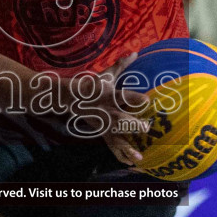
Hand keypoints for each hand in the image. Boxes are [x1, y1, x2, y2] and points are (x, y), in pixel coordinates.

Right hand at [94, 52, 149, 166]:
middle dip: (132, 124)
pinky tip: (132, 163)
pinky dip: (121, 155)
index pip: (122, 96)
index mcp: (107, 95)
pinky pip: (112, 146)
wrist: (69, 100)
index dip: (134, 98)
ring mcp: (103, 124)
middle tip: (146, 128)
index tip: (147, 100)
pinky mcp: (102, 133)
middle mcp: (105, 111)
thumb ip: (121, 65)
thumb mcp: (105, 75)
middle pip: (119, 119)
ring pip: (116, 137)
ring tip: (140, 156)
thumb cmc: (91, 86)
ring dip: (127, 147)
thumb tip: (136, 52)